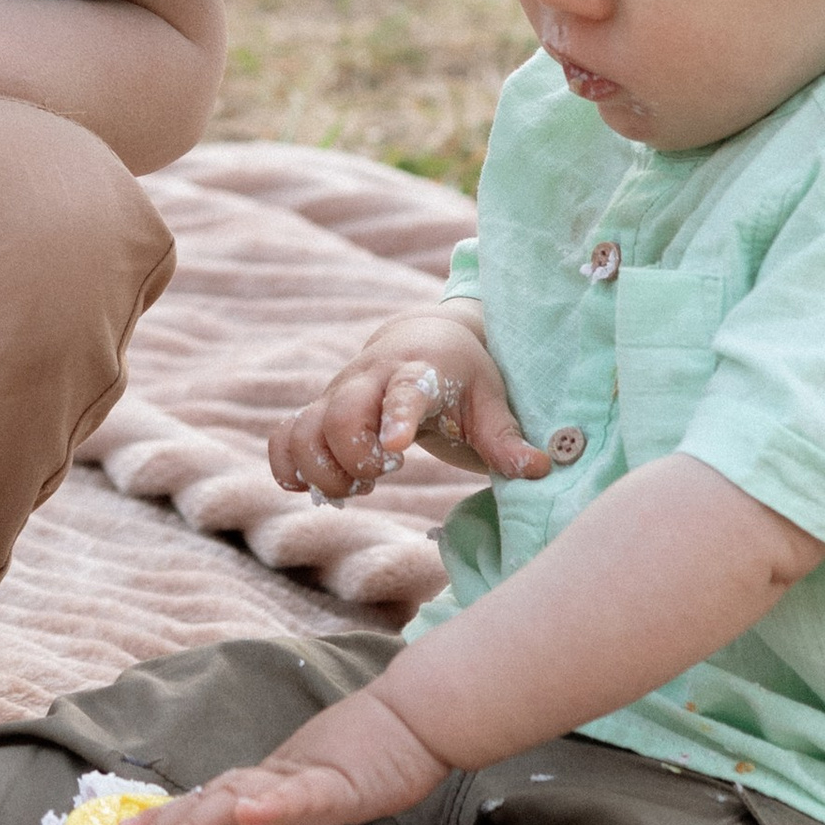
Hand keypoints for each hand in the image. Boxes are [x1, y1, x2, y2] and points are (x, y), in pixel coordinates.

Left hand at [114, 688, 450, 824]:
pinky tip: (243, 813)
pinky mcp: (335, 782)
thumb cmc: (376, 754)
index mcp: (268, 782)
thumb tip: (262, 821)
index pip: (206, 802)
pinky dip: (267, 805)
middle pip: (205, 803)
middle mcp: (272, 776)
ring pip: (237, 801)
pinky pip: (297, 796)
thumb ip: (289, 803)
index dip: (164, 820)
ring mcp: (301, 777)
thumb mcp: (323, 789)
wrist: (415, 716)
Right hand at [269, 314, 553, 502]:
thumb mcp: (490, 400)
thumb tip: (541, 469)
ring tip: (360, 485)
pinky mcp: (317, 412)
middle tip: (386, 474)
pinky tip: (311, 486)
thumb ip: (507, 438)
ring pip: (304, 432)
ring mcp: (337, 395)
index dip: (395, 417)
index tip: (395, 449)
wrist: (421, 338)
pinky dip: (287, 465)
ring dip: (324, 472)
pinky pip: (283, 437)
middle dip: (355, 459)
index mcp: (417, 371)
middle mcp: (368, 379)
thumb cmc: (463, 374)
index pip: (402, 391)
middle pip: (339, 417)